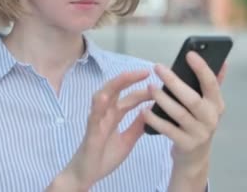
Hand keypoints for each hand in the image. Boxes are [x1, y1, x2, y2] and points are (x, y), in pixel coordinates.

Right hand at [51, 70, 151, 190]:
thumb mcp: (127, 141)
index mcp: (113, 115)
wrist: (87, 175)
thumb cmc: (104, 156)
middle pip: (116, 91)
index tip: (158, 85)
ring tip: (127, 76)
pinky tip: (105, 97)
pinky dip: (98, 106)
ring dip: (114, 86)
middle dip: (129, 80)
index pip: (129, 99)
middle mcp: (104, 114)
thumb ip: (137, 126)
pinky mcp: (91, 132)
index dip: (143, 91)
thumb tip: (150, 110)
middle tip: (146, 72)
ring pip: (102, 97)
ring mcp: (96, 121)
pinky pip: (94, 117)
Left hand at [143, 52, 226, 185]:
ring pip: (179, 113)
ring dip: (162, 99)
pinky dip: (155, 119)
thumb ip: (213, 84)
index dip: (202, 68)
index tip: (189, 54)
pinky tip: (144, 110)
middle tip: (158, 67)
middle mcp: (211, 119)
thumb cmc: (198, 123)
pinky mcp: (186, 145)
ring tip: (150, 87)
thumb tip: (223, 61)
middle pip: (192, 98)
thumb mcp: (208, 106)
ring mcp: (199, 134)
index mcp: (217, 105)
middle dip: (174, 81)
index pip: (212, 83)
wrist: (194, 157)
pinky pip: (168, 130)